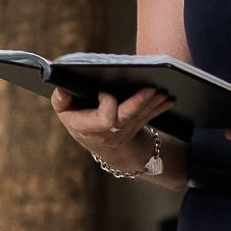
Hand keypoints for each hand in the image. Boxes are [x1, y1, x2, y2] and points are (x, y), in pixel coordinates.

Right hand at [50, 85, 174, 166]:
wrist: (99, 142)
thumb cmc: (78, 119)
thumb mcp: (65, 112)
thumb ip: (61, 101)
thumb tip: (62, 89)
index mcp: (89, 127)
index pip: (104, 119)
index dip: (107, 104)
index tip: (104, 91)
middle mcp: (108, 133)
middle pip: (127, 118)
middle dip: (139, 102)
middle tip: (151, 88)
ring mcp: (124, 133)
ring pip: (141, 116)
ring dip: (153, 103)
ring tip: (163, 90)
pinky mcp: (136, 128)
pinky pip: (149, 117)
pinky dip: (158, 107)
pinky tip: (169, 100)